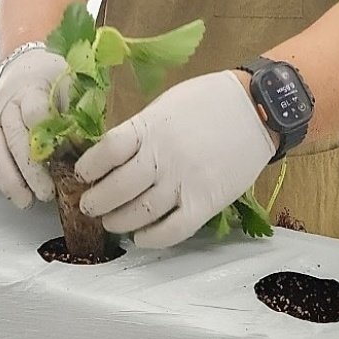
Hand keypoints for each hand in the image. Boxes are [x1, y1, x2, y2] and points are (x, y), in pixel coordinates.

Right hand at [0, 47, 68, 208]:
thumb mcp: (73, 87)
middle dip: (29, 170)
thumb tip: (86, 144)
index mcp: (33, 89)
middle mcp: (7, 103)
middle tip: (46, 194)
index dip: (47, 138)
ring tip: (24, 201)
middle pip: (13, 137)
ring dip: (7, 179)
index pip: (35, 112)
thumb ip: (79, 113)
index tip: (60, 159)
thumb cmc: (55, 81)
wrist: (27, 66)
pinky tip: (1, 189)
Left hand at [75, 70, 276, 248]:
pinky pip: (172, 230)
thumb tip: (115, 153)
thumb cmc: (210, 100)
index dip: (88, 167)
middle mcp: (161, 157)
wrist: (256, 107)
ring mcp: (183, 182)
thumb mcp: (166, 104)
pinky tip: (141, 237)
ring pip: (139, 213)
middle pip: (117, 188)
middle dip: (96, 202)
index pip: (106, 151)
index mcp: (149, 127)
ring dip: (119, 222)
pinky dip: (151, 239)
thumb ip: (141, 129)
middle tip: (89, 206)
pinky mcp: (205, 203)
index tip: (82, 174)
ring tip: (111, 222)